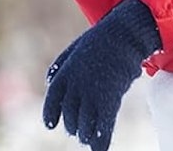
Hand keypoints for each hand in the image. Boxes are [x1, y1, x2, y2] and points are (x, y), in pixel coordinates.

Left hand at [43, 0, 160, 149]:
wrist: (123, 34)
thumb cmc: (101, 39)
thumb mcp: (76, 48)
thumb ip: (61, 65)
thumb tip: (49, 81)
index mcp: (66, 74)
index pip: (52, 102)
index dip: (50, 115)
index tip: (51, 124)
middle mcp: (76, 87)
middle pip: (70, 117)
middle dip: (73, 125)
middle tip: (77, 129)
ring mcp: (93, 94)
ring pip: (84, 126)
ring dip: (84, 133)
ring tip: (87, 135)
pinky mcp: (110, 99)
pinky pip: (103, 127)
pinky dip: (100, 142)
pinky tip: (99, 149)